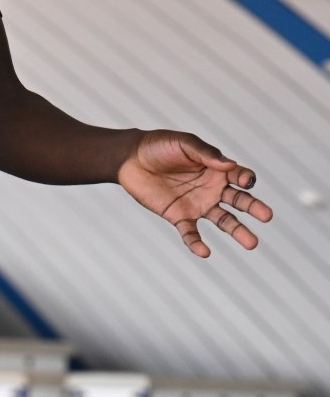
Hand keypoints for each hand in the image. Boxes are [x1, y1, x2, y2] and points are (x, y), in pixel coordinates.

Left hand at [117, 130, 272, 257]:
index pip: (240, 176)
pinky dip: (197, 243)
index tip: (245, 181)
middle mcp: (212, 189)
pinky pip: (191, 233)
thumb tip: (230, 164)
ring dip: (237, 231)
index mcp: (216, 169)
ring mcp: (198, 204)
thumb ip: (205, 152)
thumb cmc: (159, 146)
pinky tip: (204, 252)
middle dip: (253, 208)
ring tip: (252, 243)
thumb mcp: (182, 143)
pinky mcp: (180, 216)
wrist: (130, 159)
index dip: (245, 179)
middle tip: (266, 215)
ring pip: (223, 221)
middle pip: (239, 200)